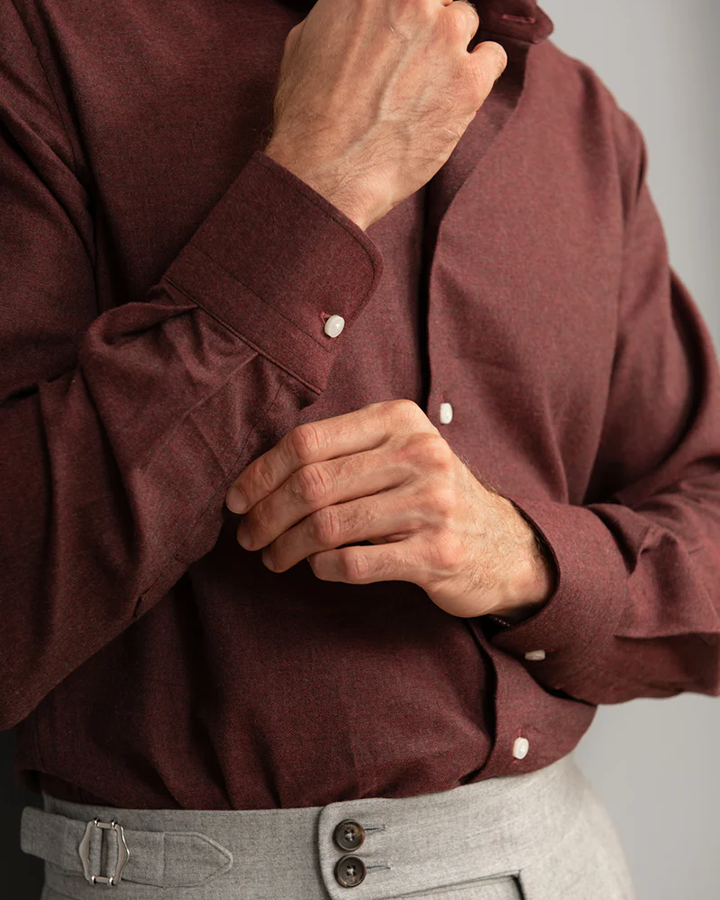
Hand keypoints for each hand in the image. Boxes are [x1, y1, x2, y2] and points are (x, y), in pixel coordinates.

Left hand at [225, 399, 555, 618]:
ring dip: (286, 547)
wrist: (502, 543)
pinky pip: (355, 563)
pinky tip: (315, 568)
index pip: (307, 442)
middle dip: (265, 515)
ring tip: (272, 557)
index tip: (236, 499)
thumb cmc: (431, 495)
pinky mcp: (436, 553)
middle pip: (312, 484)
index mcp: (398, 420)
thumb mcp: (398, 453)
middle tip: (247, 535)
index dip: (260, 473)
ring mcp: (430, 504)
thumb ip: (343, 453)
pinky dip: (322, 568)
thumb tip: (258, 479)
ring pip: (328, 526)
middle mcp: (417, 454)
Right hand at [264, 0, 507, 229]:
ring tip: (430, 81)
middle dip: (426, 20)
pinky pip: (493, 57)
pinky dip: (479, 72)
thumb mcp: (304, 39)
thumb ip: (343, 13)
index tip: (403, 25)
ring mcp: (445, 37)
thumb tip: (356, 13)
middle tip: (411, 58)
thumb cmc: (307, 115)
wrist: (326, 170)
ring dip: (452, 45)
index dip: (406, 7)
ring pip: (465, 19)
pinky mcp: (469, 81)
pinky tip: (457, 93)